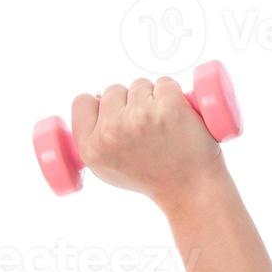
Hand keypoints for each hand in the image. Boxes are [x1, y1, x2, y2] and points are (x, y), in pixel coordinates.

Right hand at [70, 78, 226, 206]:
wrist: (189, 189)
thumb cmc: (152, 178)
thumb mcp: (106, 169)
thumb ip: (93, 138)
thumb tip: (97, 101)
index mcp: (91, 147)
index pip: (82, 102)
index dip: (100, 105)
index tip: (115, 113)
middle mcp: (111, 132)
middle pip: (113, 90)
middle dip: (129, 101)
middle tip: (144, 126)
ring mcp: (139, 117)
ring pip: (139, 85)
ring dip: (151, 97)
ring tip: (162, 124)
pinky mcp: (168, 106)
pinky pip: (165, 83)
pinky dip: (173, 94)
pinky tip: (176, 116)